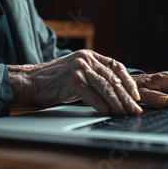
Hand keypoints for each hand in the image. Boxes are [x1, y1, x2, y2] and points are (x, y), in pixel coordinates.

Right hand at [8, 50, 142, 115]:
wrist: (31, 80)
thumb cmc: (54, 80)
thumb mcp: (77, 71)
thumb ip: (94, 74)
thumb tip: (116, 90)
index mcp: (90, 55)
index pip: (116, 66)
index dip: (128, 81)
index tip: (136, 95)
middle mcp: (86, 59)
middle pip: (113, 79)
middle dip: (127, 97)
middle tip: (135, 109)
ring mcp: (79, 68)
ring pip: (105, 87)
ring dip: (118, 103)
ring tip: (125, 113)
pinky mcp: (72, 80)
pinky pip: (92, 95)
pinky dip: (102, 105)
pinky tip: (108, 113)